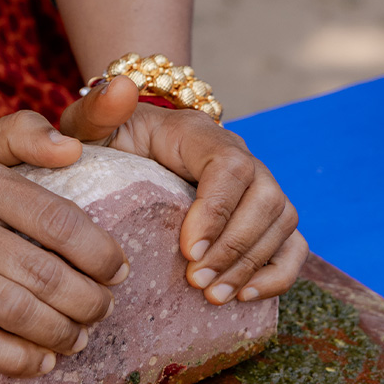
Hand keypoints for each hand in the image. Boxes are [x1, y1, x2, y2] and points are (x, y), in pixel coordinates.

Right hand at [0, 110, 128, 378]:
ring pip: (15, 312)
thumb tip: (73, 147)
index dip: (98, 251)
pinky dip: (19, 359)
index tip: (118, 269)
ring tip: (79, 335)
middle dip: (87, 300)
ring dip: (60, 332)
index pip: (55, 219)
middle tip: (103, 308)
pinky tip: (42, 362)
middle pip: (41, 273)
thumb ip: (23, 133)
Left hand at [60, 76, 307, 305]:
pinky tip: (245, 296)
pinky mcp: (262, 218)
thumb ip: (99, 108)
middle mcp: (238, 156)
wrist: (125, 153)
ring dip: (252, 264)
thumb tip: (122, 86)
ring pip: (283, 221)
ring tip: (212, 295)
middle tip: (196, 281)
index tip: (187, 248)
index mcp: (198, 134)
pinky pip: (292, 243)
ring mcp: (256, 187)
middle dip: (235, 246)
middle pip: (266, 197)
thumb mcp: (92, 124)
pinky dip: (278, 273)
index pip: (230, 165)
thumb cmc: (107, 141)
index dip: (217, 209)